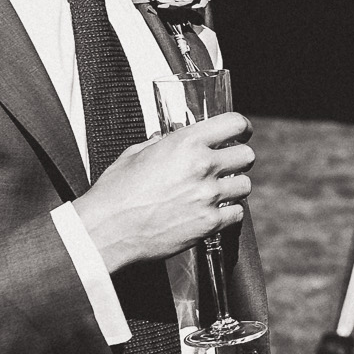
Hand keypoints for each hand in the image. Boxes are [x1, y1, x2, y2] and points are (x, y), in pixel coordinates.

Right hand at [72, 112, 253, 271]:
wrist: (106, 229)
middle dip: (239, 159)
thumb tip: (168, 139)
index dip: (242, 127)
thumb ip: (160, 143)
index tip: (241, 132)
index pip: (234, 124)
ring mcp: (208, 196)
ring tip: (218, 191)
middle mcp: (202, 166)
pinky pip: (237, 214)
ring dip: (234, 187)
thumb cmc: (115, 192)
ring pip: (245, 185)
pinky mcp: (209, 223)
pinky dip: (228, 213)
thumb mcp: (135, 154)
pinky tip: (213, 212)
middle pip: (247, 155)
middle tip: (228, 165)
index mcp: (186, 143)